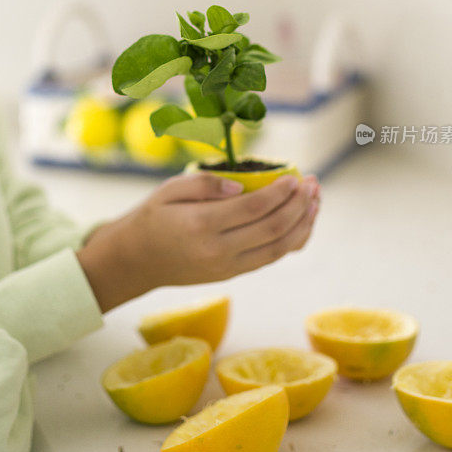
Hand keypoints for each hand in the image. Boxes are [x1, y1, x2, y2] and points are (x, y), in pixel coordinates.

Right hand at [78, 172, 319, 312]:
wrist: (135, 261)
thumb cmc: (152, 217)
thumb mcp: (168, 190)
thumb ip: (205, 184)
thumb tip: (243, 186)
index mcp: (201, 225)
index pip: (253, 208)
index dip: (280, 192)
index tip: (295, 176)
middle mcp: (218, 251)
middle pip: (272, 229)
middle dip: (299, 206)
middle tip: (313, 185)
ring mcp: (227, 267)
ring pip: (278, 248)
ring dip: (302, 225)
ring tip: (316, 202)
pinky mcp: (232, 275)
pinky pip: (270, 258)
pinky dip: (292, 241)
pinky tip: (302, 223)